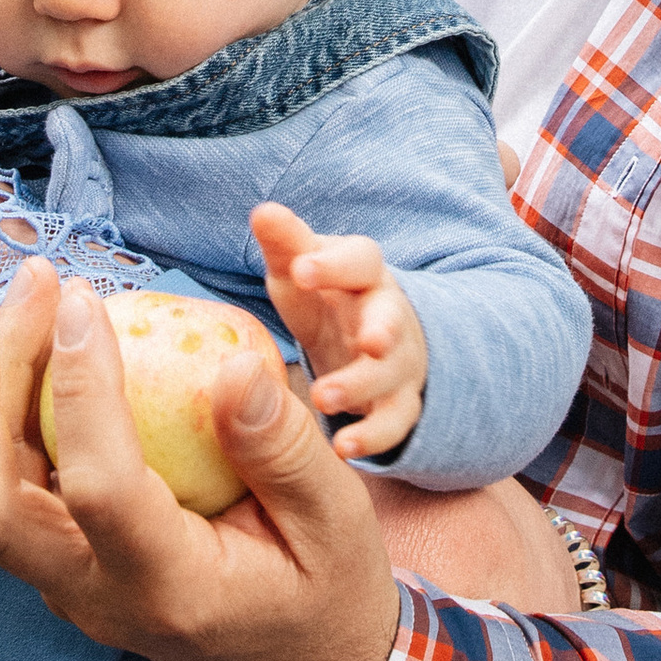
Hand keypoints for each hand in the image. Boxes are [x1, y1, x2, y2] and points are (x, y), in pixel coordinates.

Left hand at [0, 265, 401, 660]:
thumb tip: (235, 365)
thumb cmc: (328, 591)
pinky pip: (7, 488)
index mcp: (169, 588)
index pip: (98, 488)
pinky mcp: (63, 566)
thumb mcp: (338, 520)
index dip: (81, 389)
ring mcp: (68, 587)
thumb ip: (285, 448)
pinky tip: (21, 347)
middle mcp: (96, 597)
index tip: (86, 302)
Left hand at [246, 202, 427, 461]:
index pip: (361, 260)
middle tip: (368, 340)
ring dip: (362, 384)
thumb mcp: (303, 271)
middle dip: (383, 328)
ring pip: (392, 373)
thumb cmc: (324, 298)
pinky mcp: (398, 402)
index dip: (335, 264)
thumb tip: (262, 210)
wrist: (371, 338)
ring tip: (324, 398)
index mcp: (363, 274)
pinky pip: (394, 420)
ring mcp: (399, 361)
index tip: (302, 269)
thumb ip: (285, 244)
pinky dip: (374, 435)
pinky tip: (344, 450)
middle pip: (392, 317)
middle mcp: (389, 314)